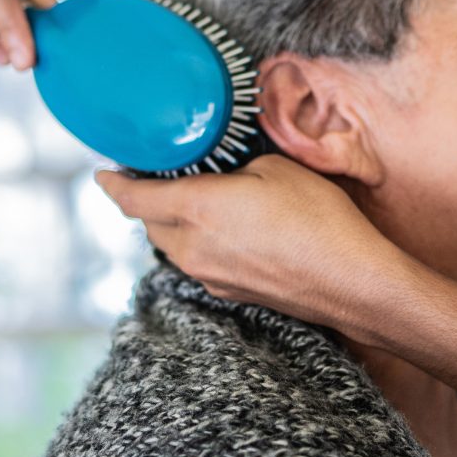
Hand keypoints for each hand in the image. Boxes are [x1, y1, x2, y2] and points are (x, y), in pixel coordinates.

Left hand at [94, 154, 417, 333]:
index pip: (133, 199)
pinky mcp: (228, 291)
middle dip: (146, 200)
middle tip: (159, 174)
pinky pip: (197, 261)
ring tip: (194, 199)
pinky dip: (197, 241)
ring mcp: (209, 275)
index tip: (104, 172)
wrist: (351, 281)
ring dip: (172, 222)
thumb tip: (223, 167)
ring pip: (172, 244)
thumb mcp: (274, 168)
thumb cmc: (318, 218)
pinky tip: (226, 228)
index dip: (113, 183)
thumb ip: (234, 165)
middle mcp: (193, 247)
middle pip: (148, 223)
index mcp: (196, 209)